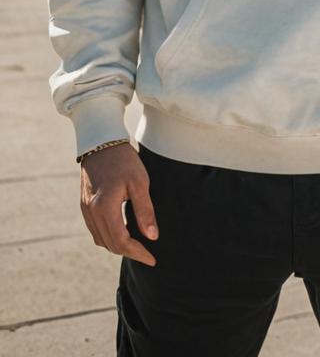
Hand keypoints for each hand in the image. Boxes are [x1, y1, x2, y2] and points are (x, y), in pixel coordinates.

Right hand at [80, 143, 158, 265]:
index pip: (121, 241)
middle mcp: (91, 212)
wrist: (102, 143)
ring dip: (118, 246)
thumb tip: (152, 237)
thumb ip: (145, 211)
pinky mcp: (84, 205)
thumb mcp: (140, 183)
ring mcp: (85, 210)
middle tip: (147, 255)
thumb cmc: (124, 161)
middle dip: (129, 252)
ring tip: (137, 246)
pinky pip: (95, 230)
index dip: (138, 253)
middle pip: (109, 244)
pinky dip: (109, 236)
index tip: (152, 259)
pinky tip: (122, 233)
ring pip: (101, 239)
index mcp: (105, 208)